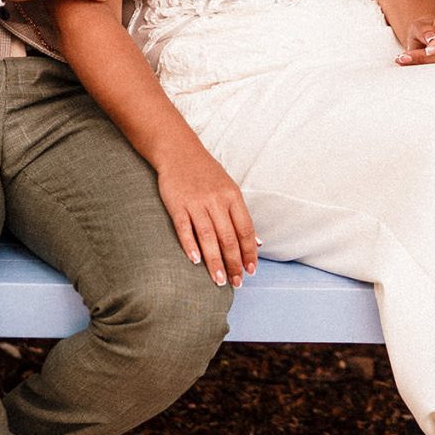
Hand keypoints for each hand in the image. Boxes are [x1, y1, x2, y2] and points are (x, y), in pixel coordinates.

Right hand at [156, 138, 257, 286]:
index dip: (250, 252)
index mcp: (232, 197)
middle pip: (228, 237)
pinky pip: (184, 228)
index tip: (251, 271)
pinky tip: (196, 261)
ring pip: (208, 237)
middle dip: (234, 263)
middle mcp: (216, 201)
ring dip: (215, 261)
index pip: (245, 230)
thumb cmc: (206, 173)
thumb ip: (241, 216)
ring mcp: (196, 203)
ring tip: (220, 280)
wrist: (178, 151)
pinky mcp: (177, 205)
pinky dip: (190, 245)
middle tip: (236, 282)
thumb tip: (258, 242)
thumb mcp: (229, 190)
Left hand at [398, 13, 434, 66]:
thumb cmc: (425, 30)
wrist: (427, 39)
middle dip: (427, 58)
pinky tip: (418, 70)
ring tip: (407, 63)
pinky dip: (431, 73)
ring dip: (427, 67)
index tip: (427, 51)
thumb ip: (424, 30)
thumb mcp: (419, 25)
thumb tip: (430, 38)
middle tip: (406, 58)